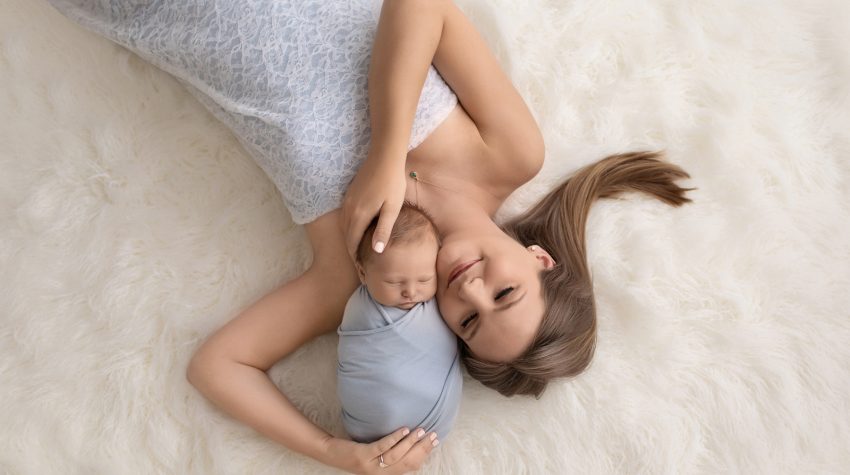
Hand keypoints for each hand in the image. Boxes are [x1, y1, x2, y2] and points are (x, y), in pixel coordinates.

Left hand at [322, 427, 438, 473]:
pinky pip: (382, 447)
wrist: (330, 454)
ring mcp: (371, 465)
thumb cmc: (355, 452)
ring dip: (411, 443)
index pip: (411, 467)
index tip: (435, 440)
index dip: (425, 454)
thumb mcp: (375, 455)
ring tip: (421, 431)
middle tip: (433, 434)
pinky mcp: (363, 455)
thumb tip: (411, 438)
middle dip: (422, 449)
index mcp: (386, 474)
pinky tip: (404, 429)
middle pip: (407, 463)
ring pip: (397, 456)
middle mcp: (380, 473)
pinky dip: (395, 439)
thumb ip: (391, 452)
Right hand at [341, 149, 406, 260]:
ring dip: (350, 241)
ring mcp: (347, 201)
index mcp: (359, 215)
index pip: (353, 244)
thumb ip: (383, 230)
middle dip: (353, 253)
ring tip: (360, 254)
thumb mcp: (392, 208)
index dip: (356, 259)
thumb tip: (375, 252)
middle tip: (362, 268)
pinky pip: (346, 217)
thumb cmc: (393, 182)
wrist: (384, 156)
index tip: (363, 272)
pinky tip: (359, 232)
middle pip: (347, 237)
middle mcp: (349, 210)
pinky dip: (350, 229)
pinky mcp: (349, 195)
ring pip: (345, 228)